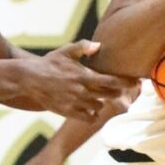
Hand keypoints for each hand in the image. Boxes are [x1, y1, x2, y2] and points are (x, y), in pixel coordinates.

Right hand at [19, 40, 136, 121]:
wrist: (29, 79)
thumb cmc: (49, 63)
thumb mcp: (65, 52)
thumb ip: (83, 47)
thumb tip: (99, 45)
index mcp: (83, 75)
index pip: (112, 81)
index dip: (126, 82)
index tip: (135, 82)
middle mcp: (82, 90)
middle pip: (110, 95)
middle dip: (118, 92)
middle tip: (121, 90)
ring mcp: (75, 102)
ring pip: (100, 107)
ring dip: (103, 103)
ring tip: (102, 98)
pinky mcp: (68, 112)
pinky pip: (88, 118)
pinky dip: (93, 115)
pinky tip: (92, 110)